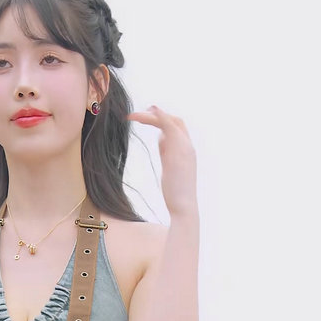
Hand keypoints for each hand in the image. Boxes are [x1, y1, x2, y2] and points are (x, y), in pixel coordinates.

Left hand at [126, 104, 197, 218]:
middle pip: (176, 121)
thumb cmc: (176, 195)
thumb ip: (167, 153)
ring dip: (150, 116)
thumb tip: (161, 140)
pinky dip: (158, 116)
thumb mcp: (170, 169)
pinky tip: (145, 112)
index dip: (163, 122)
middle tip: (137, 116)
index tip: (147, 120)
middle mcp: (188, 146)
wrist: (184, 207)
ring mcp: (185, 147)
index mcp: (187, 152)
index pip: (178, 130)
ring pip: (170, 121)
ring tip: (132, 117)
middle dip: (157, 116)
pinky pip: (168, 125)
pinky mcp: (178, 149)